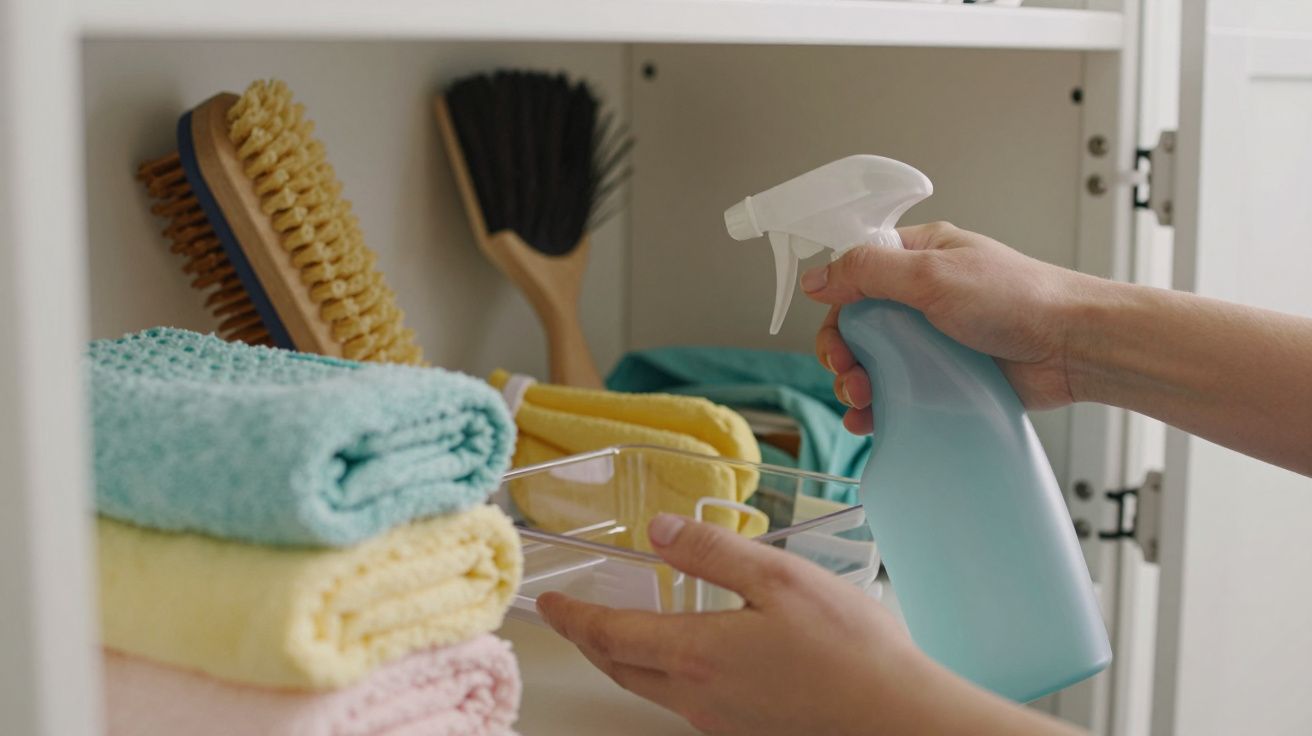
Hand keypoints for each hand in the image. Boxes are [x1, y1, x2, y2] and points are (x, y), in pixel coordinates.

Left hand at [536, 514, 1074, 735]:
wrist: (897, 719)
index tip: (550, 604)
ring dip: (621, 658)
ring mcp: (721, 719)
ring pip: (649, 688)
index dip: (575, 617)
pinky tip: (683, 657)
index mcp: (697, 654)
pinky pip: (683, 701)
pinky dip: (660, 673)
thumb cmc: (849, 649)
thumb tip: (661, 531)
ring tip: (613, 633)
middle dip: (588, 640)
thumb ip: (715, 553)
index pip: (611, 634)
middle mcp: (698, 696)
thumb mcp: (780, 579)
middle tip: (568, 619)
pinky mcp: (747, 728)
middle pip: (620, 668)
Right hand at [804, 222, 1105, 432]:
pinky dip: (879, 409)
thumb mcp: (932, 275)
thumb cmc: (1018, 299)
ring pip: (874, 363)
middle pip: (858, 325)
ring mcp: (934, 339)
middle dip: (842, 352)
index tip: (835, 334)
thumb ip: (868, 272)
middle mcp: (922, 296)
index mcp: (918, 258)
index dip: (836, 306)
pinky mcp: (947, 377)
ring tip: (861, 400)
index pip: (855, 276)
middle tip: (846, 372)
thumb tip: (816, 278)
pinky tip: (870, 422)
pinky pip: (900, 393)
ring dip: (856, 384)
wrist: (1073, 347)